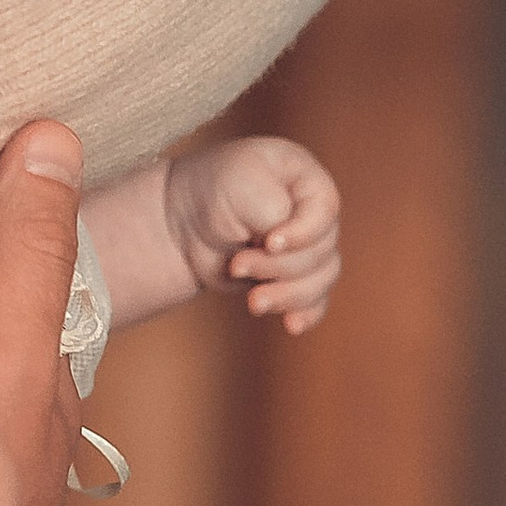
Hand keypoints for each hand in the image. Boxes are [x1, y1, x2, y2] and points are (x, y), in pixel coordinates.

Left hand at [162, 134, 341, 331]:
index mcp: (307, 180)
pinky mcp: (293, 276)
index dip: (301, 234)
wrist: (179, 220)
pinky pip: (315, 300)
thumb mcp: (242, 185)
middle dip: (279, 266)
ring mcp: (306, 247)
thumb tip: (286, 252)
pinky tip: (291, 325)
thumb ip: (276, 213)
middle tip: (237, 265)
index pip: (326, 212)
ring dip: (287, 294)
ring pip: (321, 279)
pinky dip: (305, 313)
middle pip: (322, 251)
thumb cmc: (211, 190)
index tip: (268, 242)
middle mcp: (314, 214)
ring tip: (253, 301)